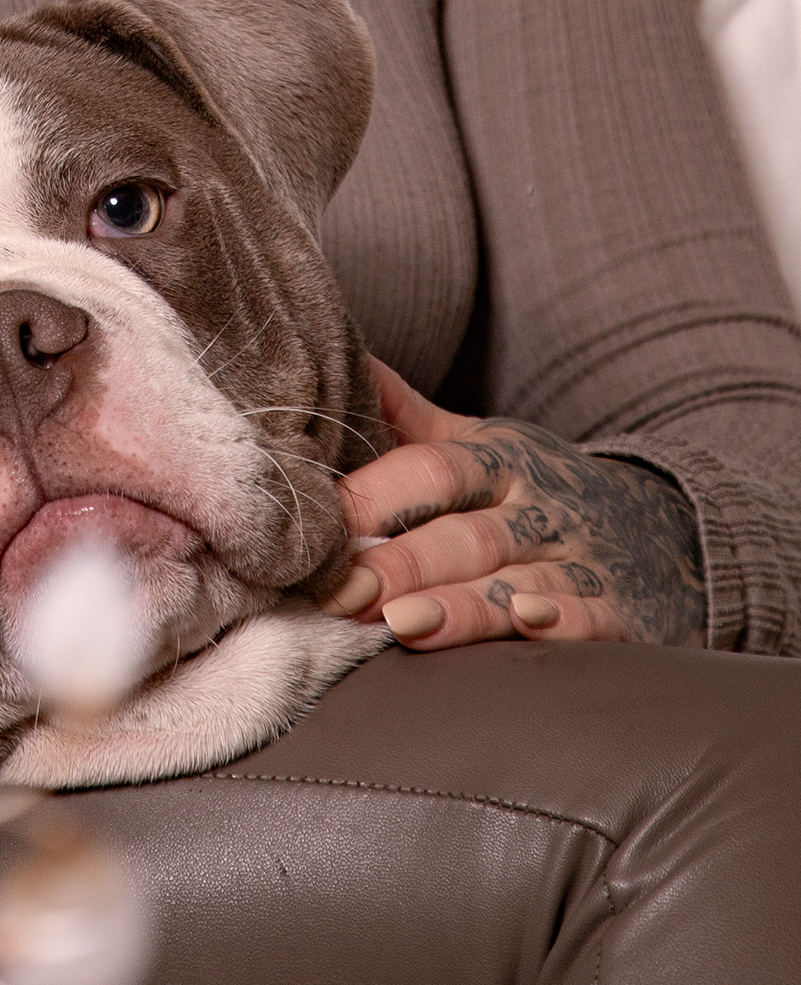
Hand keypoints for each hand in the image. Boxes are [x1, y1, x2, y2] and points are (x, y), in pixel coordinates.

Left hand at [321, 358, 705, 650]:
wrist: (670, 531)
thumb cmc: (542, 491)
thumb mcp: (484, 444)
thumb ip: (407, 416)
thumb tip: (337, 360)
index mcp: (496, 462)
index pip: (430, 471)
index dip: (372, 494)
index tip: (314, 521)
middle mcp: (537, 508)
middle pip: (464, 533)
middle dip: (401, 561)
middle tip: (341, 589)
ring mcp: (582, 560)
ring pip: (515, 580)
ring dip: (460, 604)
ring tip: (401, 622)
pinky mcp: (623, 612)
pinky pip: (590, 617)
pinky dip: (560, 622)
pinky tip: (527, 624)